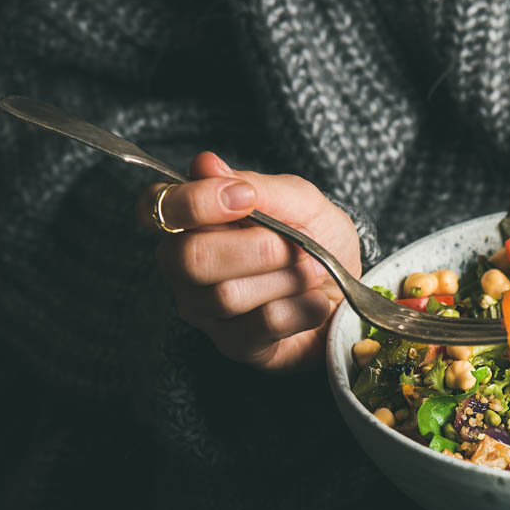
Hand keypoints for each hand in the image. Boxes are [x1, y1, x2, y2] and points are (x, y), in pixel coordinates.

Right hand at [143, 152, 361, 371]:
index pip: (157, 207)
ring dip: (287, 278)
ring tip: (313, 271)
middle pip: (189, 258)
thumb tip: (204, 164)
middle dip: (256, 248)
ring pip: (227, 296)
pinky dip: (302, 309)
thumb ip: (257, 186)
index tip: (246, 198)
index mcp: (192, 221)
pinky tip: (316, 303)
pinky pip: (262, 326)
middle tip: (296, 245)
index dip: (194, 202)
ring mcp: (205, 311)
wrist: (352, 290)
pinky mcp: (236, 346)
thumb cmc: (318, 240)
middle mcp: (184, 267)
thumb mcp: (301, 202)